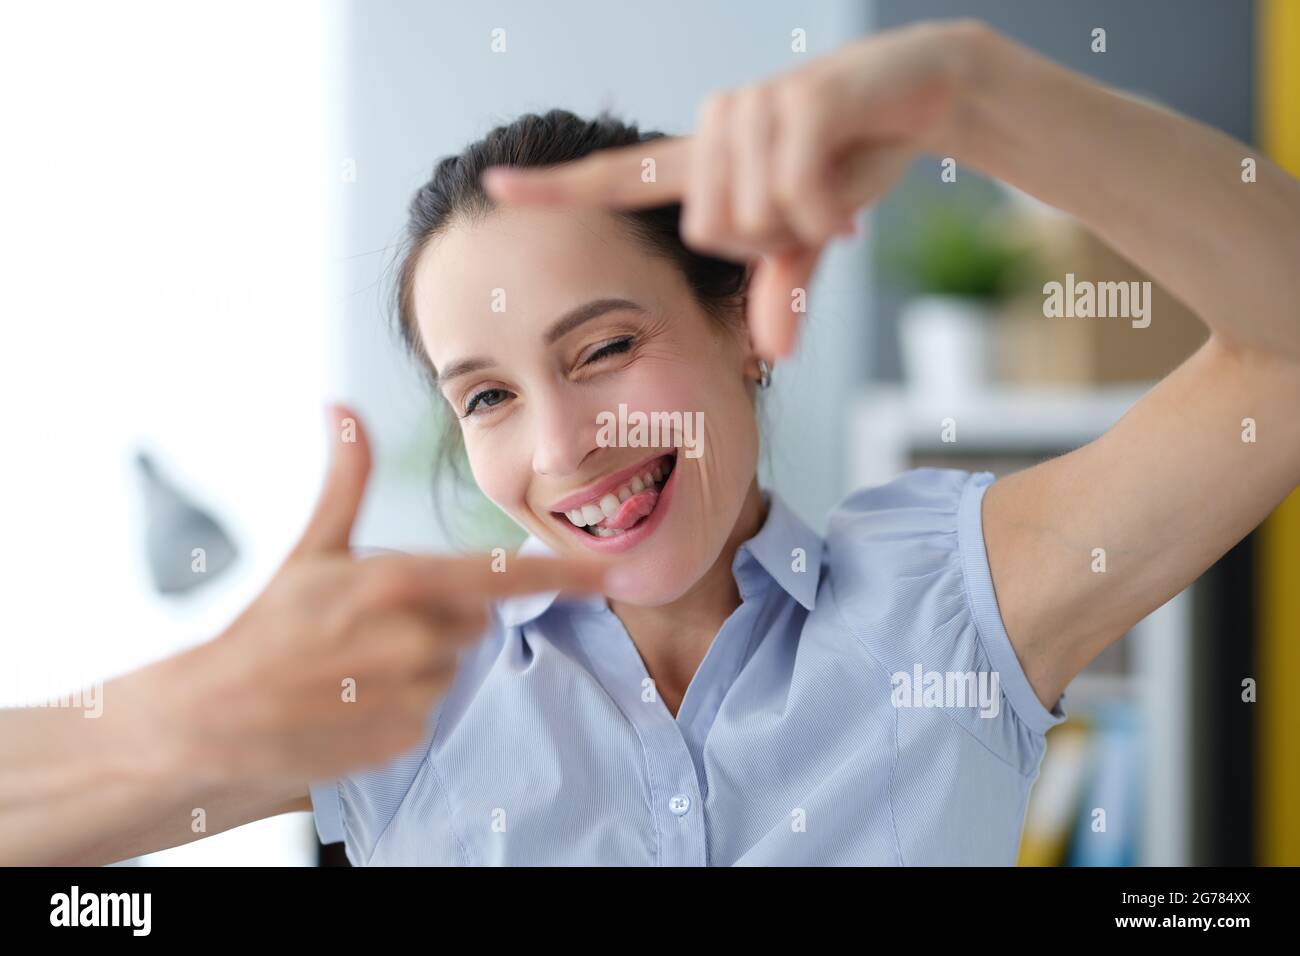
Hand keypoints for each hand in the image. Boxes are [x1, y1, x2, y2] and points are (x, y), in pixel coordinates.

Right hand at [163, 404, 607, 788]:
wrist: (215, 715)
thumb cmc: (267, 625)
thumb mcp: (311, 548)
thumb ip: (346, 480)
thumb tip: (343, 409)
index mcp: (401, 582)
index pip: (505, 576)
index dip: (566, 574)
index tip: (612, 574)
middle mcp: (417, 638)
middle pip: (476, 620)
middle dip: (441, 615)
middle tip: (377, 621)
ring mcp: (413, 692)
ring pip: (452, 666)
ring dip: (420, 660)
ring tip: (359, 662)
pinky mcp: (405, 735)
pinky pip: (431, 709)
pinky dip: (404, 701)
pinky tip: (357, 695)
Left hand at [480, 20, 974, 359]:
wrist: (924, 91)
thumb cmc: (855, 160)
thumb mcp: (810, 236)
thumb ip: (779, 287)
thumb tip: (774, 353)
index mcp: (705, 158)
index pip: (616, 174)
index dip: (556, 187)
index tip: (494, 184)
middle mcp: (715, 125)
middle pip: (710, 233)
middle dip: (769, 244)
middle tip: (813, 214)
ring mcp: (751, 108)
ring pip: (751, 219)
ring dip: (805, 225)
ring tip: (834, 187)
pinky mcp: (796, 102)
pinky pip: (793, 201)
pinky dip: (829, 216)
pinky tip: (850, 195)